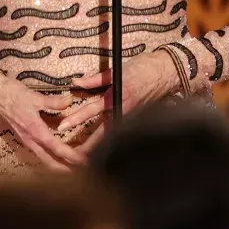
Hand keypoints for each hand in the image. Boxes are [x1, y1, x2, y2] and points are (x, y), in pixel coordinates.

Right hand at [0, 72, 86, 170]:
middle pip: (50, 163)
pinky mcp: (24, 138)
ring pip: (44, 160)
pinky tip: (58, 157)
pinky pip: (39, 154)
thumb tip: (70, 100)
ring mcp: (26, 141)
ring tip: (73, 166)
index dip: (71, 156)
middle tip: (82, 169)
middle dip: (66, 169)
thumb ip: (54, 102)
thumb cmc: (13, 94)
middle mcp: (30, 140)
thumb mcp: (35, 96)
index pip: (56, 148)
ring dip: (59, 166)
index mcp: (35, 130)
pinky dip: (51, 159)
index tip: (83, 161)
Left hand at [57, 50, 181, 149]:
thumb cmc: (142, 68)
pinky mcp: (137, 120)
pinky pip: (120, 133)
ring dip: (96, 148)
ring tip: (82, 159)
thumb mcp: (116, 70)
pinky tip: (100, 152)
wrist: (166, 72)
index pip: (92, 109)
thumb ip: (96, 79)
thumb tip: (76, 83)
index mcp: (117, 96)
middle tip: (70, 156)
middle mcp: (124, 110)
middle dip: (86, 147)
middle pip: (102, 133)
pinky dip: (109, 143)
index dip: (76, 118)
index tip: (63, 126)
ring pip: (111, 137)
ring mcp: (131, 117)